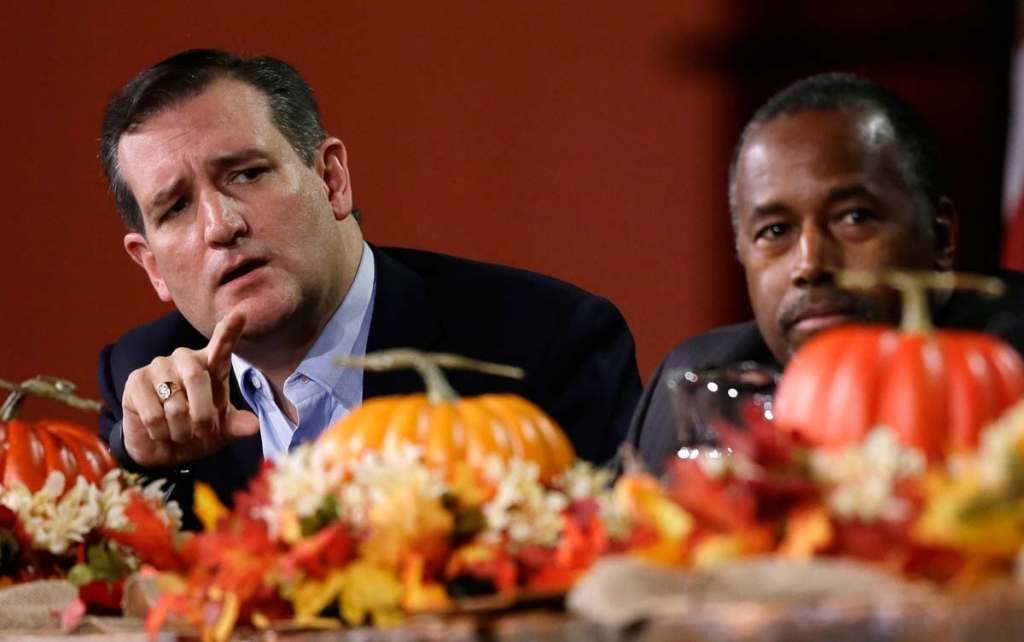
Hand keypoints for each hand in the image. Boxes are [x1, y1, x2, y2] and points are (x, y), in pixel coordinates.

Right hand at [121, 309, 259, 466]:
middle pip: (197, 378)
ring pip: (175, 404)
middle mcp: (184, 358)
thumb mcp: (221, 431)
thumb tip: (253, 426)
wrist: (161, 448)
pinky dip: (162, 433)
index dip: (230, 330)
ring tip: (180, 433)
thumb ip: (237, 425)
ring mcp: (158, 366)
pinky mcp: (136, 380)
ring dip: (182, 430)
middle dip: (202, 416)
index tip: (241, 313)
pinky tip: (161, 432)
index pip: (222, 346)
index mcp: (211, 365)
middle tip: (201, 432)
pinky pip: (154, 415)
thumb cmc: (197, 432)